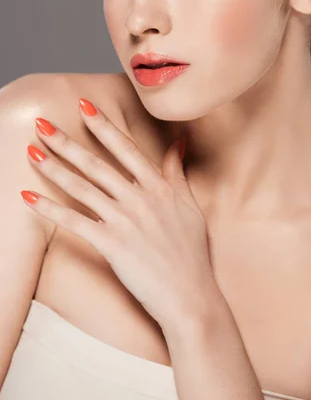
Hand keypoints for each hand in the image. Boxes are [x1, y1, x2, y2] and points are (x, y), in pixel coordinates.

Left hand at [21, 98, 216, 330]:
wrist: (190, 294)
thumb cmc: (192, 251)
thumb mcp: (190, 205)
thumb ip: (178, 171)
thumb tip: (180, 141)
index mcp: (159, 186)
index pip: (126, 148)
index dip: (103, 126)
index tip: (84, 106)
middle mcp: (140, 198)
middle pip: (96, 164)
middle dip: (66, 142)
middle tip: (42, 124)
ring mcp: (125, 221)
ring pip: (81, 188)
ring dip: (53, 169)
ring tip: (31, 152)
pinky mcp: (112, 245)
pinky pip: (74, 222)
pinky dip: (49, 209)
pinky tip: (30, 197)